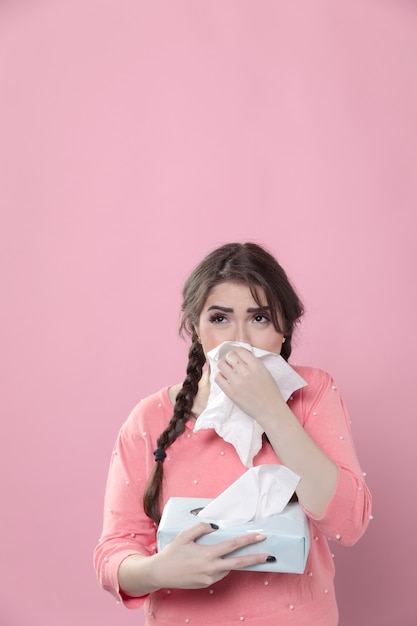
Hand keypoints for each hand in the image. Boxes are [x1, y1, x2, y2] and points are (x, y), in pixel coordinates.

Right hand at [150, 522, 270, 589]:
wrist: (160, 573)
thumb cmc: (172, 552)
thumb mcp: (184, 535)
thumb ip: (201, 528)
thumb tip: (215, 527)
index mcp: (207, 554)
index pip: (233, 545)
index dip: (248, 540)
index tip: (260, 536)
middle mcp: (211, 568)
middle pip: (239, 563)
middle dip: (256, 558)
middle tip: (270, 555)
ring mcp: (209, 578)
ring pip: (229, 568)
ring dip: (236, 561)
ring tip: (242, 554)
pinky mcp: (206, 584)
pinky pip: (220, 573)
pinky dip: (222, 566)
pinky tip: (217, 561)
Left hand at [215, 347, 284, 426]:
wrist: (270, 410)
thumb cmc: (270, 391)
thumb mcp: (266, 372)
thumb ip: (253, 363)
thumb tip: (240, 355)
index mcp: (256, 365)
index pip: (240, 350)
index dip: (236, 352)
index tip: (236, 356)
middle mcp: (246, 372)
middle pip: (230, 356)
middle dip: (229, 358)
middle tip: (231, 364)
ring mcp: (237, 382)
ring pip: (221, 365)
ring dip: (223, 366)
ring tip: (226, 370)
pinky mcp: (231, 392)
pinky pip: (218, 378)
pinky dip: (219, 376)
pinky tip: (224, 379)